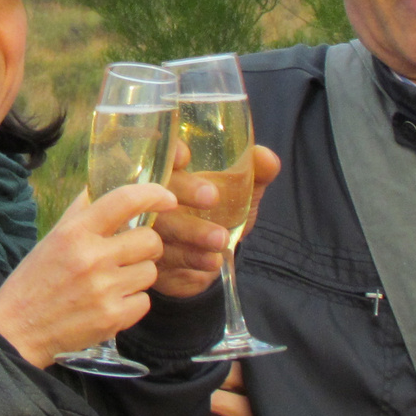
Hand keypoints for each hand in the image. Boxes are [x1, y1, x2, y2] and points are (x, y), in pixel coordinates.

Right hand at [0, 183, 176, 368]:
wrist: (17, 331)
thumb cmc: (34, 281)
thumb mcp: (52, 238)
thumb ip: (81, 213)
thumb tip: (104, 185)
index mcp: (74, 232)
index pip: (125, 200)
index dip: (154, 194)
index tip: (167, 198)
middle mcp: (91, 258)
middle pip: (150, 240)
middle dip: (146, 246)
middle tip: (129, 254)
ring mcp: (104, 290)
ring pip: (151, 272)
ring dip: (138, 276)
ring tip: (113, 282)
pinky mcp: (113, 318)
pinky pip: (145, 301)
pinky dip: (132, 303)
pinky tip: (110, 303)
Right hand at [152, 144, 281, 297]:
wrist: (212, 259)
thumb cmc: (220, 215)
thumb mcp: (240, 193)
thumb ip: (255, 173)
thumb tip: (267, 157)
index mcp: (172, 174)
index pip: (161, 155)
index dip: (169, 152)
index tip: (185, 156)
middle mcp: (152, 200)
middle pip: (155, 189)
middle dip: (184, 191)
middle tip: (212, 197)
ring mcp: (149, 233)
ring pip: (162, 229)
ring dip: (192, 232)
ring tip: (221, 239)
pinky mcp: (153, 262)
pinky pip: (167, 260)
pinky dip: (192, 259)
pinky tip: (213, 260)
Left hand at [186, 362, 256, 415]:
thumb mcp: (194, 402)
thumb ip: (203, 383)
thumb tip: (203, 357)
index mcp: (237, 394)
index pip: (246, 374)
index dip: (233, 368)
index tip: (215, 364)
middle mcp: (247, 412)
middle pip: (253, 391)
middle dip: (231, 384)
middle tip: (211, 383)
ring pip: (251, 414)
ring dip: (229, 406)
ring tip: (211, 403)